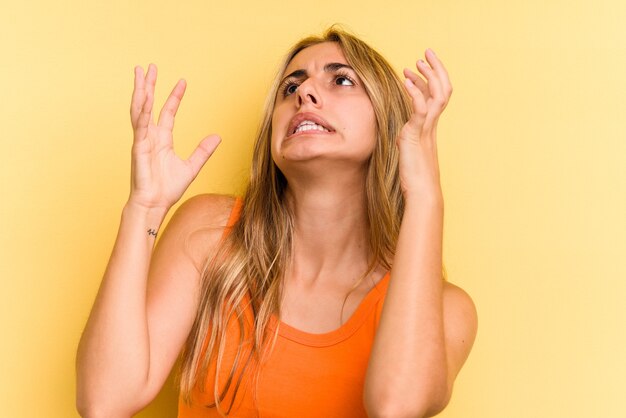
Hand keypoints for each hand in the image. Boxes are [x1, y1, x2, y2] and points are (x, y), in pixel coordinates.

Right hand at [128, 64, 220, 210]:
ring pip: (139, 110)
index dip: (174, 96)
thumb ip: (203, 151)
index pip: (168, 112)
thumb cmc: (167, 189)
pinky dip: (140, 110)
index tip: (182, 82)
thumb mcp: (192, 167)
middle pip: (148, 105)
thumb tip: (217, 137)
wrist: (155, 205)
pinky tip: (142, 96)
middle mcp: (151, 137)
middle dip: (149, 85)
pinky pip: (139, 126)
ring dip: (140, 91)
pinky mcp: (138, 148)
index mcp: (162, 140)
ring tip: (141, 73)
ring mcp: (142, 141)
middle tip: (148, 67)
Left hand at [398, 48, 451, 201]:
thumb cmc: (415, 178)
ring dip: (427, 76)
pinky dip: (415, 94)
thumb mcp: (408, 152)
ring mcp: (426, 130)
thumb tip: (401, 134)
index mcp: (429, 128)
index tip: (418, 68)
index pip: (436, 96)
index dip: (430, 80)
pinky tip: (406, 82)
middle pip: (442, 90)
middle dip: (435, 70)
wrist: (422, 193)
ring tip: (416, 63)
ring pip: (436, 96)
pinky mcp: (417, 135)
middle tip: (425, 54)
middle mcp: (431, 126)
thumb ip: (407, 139)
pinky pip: (420, 110)